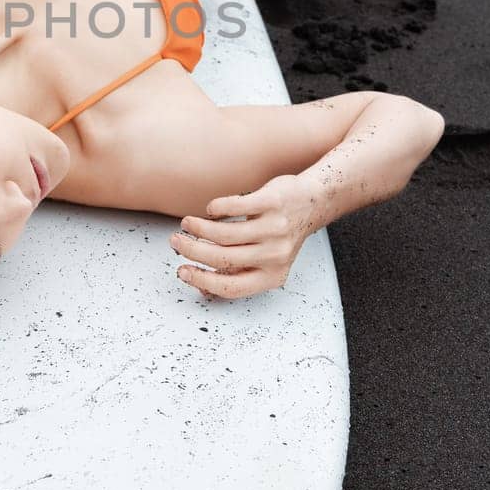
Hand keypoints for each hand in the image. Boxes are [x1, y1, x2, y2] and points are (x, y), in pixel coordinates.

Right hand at [169, 174, 316, 299]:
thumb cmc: (281, 234)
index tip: (182, 270)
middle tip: (176, 242)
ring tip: (187, 223)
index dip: (202, 280)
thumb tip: (201, 287)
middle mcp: (276, 255)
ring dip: (198, 228)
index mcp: (273, 276)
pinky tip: (210, 209)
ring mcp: (275, 228)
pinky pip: (235, 205)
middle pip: (222, 259)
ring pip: (225, 233)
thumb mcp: (266, 261)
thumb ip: (237, 273)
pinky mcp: (272, 202)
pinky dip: (216, 208)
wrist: (312, 202)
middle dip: (192, 251)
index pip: (231, 287)